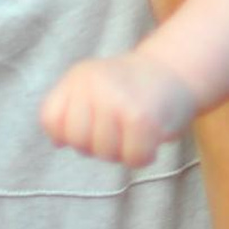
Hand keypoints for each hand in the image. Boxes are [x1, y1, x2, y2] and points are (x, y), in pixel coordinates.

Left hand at [40, 51, 196, 164]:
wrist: (177, 70)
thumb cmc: (130, 87)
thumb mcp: (92, 86)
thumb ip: (67, 110)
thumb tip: (58, 142)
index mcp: (79, 77)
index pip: (51, 120)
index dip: (67, 134)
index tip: (90, 124)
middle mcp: (95, 84)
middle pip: (77, 140)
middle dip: (96, 145)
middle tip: (116, 129)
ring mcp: (117, 100)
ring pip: (104, 153)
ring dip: (122, 151)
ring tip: (134, 130)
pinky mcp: (142, 118)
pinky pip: (133, 158)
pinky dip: (144, 155)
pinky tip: (150, 138)